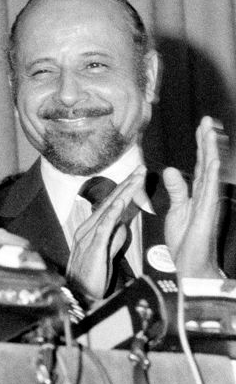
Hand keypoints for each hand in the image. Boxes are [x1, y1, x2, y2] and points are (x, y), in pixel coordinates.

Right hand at [66, 168, 142, 301]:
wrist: (78, 294)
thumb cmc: (93, 274)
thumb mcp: (107, 251)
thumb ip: (114, 236)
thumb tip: (122, 223)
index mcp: (91, 228)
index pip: (111, 203)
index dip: (125, 188)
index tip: (139, 175)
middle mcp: (87, 228)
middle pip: (110, 201)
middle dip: (126, 184)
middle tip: (141, 168)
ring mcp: (87, 237)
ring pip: (107, 210)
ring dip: (122, 193)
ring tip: (136, 179)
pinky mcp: (92, 248)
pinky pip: (102, 228)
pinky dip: (110, 214)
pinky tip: (119, 203)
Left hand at [164, 116, 224, 278]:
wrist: (190, 262)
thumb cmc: (186, 239)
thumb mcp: (176, 209)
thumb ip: (176, 189)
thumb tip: (170, 169)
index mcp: (196, 193)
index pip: (199, 164)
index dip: (200, 145)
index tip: (201, 126)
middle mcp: (205, 194)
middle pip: (207, 162)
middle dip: (207, 141)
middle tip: (207, 120)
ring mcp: (208, 201)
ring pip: (210, 171)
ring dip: (210, 151)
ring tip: (210, 132)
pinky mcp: (206, 212)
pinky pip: (209, 190)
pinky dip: (211, 175)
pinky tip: (212, 161)